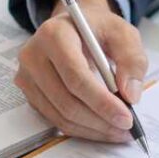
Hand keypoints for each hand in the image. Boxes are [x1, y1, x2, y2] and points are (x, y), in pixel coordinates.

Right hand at [14, 0, 148, 141]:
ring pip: (60, 115)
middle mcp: (33, 56)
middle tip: (126, 129)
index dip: (101, 102)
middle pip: (66, 101)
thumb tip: (130, 95)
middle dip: (99, 120)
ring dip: (91, 129)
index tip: (126, 118)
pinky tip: (100, 126)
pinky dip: (80, 128)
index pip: (76, 77)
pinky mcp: (29, 93)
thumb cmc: (97, 29)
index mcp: (54, 34)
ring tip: (117, 130)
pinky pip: (55, 119)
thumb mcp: (122, 33)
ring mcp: (26, 76)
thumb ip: (132, 60)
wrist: (73, 27)